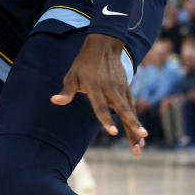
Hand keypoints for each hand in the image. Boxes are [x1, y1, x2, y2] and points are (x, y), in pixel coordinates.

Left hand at [52, 33, 147, 155]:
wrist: (104, 47)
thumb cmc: (84, 64)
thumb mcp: (72, 75)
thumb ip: (66, 91)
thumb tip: (54, 100)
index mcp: (95, 88)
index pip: (100, 107)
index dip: (106, 120)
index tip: (113, 132)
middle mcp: (111, 90)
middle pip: (122, 111)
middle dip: (131, 126)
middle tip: (138, 143)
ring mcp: (121, 90)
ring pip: (129, 112)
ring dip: (136, 129)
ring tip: (140, 147)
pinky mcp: (126, 90)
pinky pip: (132, 108)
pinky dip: (136, 121)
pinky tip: (140, 135)